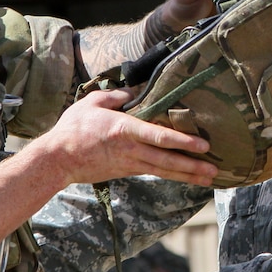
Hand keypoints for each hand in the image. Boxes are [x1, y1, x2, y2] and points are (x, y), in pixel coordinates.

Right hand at [33, 88, 216, 186]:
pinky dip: (172, 175)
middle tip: (215, 169)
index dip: (182, 142)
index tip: (202, 145)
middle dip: (192, 165)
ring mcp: (130, 162)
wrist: (56, 160)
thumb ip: (113, 96)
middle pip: (167, 159)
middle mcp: (131, 149)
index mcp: (124, 129)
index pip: (158, 137)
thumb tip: (129, 92)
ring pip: (164, 170)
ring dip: (187, 175)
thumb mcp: (90, 103)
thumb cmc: (72, 129)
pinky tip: (187, 177)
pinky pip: (154, 172)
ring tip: (209, 179)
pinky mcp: (127, 170)